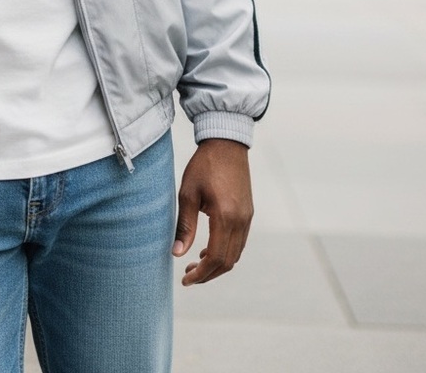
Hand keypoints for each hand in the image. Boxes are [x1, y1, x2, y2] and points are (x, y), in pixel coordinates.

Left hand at [172, 139, 252, 285]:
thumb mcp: (188, 193)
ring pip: (236, 254)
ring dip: (217, 264)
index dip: (201, 274)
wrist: (226, 144)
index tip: (185, 280)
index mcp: (226, 217)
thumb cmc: (204, 166)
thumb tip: (177, 253)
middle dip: (208, 274)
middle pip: (228, 262)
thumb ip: (185, 225)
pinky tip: (209, 249)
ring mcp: (248, 218)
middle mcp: (241, 221)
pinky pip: (239, 242)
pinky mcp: (248, 213)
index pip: (216, 258)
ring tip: (196, 264)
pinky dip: (226, 252)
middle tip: (188, 275)